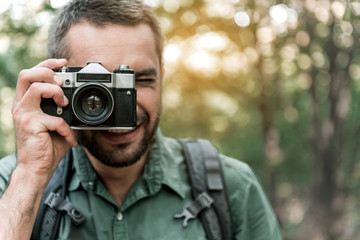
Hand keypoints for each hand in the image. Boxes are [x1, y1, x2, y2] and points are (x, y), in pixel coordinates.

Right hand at [12, 59, 76, 179]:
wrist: (38, 169)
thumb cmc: (47, 146)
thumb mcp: (57, 124)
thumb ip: (63, 110)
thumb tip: (78, 101)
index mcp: (26, 102)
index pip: (31, 74)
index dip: (47, 64)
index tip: (64, 63)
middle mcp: (21, 105)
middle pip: (27, 74)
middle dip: (47, 72)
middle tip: (61, 83)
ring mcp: (23, 114)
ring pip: (36, 88)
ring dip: (56, 93)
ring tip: (65, 105)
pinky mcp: (30, 125)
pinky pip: (54, 119)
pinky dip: (67, 129)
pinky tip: (71, 139)